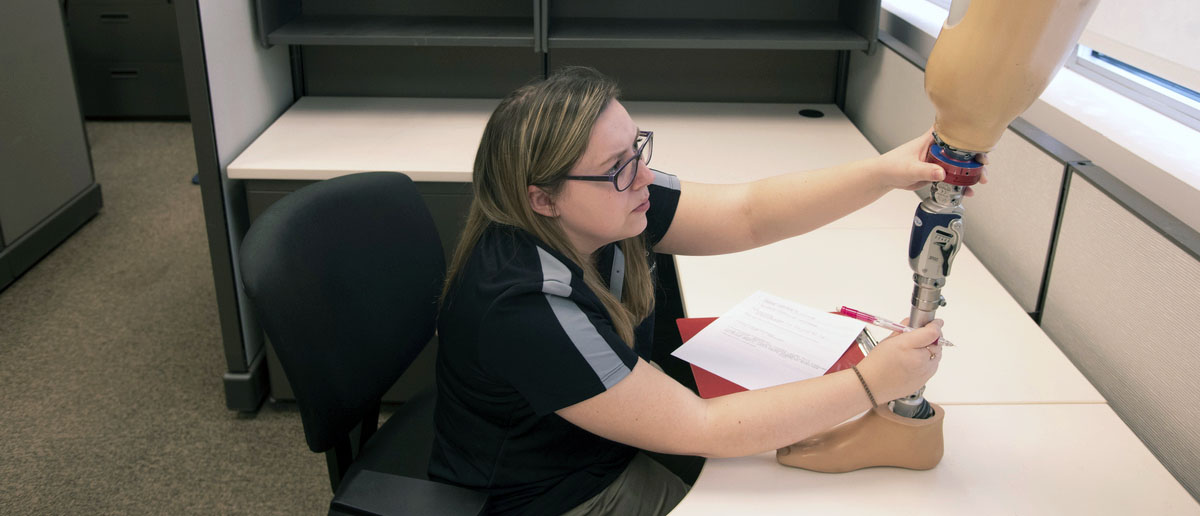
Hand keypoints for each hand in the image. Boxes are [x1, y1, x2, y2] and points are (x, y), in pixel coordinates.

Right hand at [855, 318, 942, 401]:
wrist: (871, 385)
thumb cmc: (876, 364)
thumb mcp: (888, 340)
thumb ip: (903, 328)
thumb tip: (912, 321)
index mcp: (909, 347)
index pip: (932, 332)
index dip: (935, 325)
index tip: (936, 322)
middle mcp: (920, 361)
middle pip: (938, 344)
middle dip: (933, 338)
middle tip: (922, 336)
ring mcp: (923, 373)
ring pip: (936, 356)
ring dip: (931, 350)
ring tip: (916, 350)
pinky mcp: (924, 381)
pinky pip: (932, 367)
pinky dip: (928, 361)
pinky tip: (914, 361)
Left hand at [875, 130, 989, 196]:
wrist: (884, 177)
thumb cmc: (892, 165)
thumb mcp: (910, 168)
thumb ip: (926, 171)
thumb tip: (941, 173)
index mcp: (932, 140)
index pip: (955, 133)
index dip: (970, 138)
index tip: (981, 146)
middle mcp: (938, 149)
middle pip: (963, 151)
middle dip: (976, 159)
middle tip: (983, 168)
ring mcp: (939, 161)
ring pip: (960, 165)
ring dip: (971, 173)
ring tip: (980, 181)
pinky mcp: (937, 173)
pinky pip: (953, 178)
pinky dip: (961, 184)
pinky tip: (967, 191)